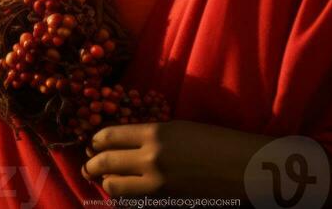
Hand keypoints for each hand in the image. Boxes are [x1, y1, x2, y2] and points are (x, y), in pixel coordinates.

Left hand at [81, 119, 268, 198]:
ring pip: (114, 186)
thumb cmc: (218, 141)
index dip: (96, 140)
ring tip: (104, 180)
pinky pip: (133, 200)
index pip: (110, 135)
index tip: (91, 142)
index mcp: (156, 131)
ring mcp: (156, 183)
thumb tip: (130, 143)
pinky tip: (127, 191)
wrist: (244, 168)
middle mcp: (150, 156)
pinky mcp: (164, 202)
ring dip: (107, 182)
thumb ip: (154, 136)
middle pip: (105, 161)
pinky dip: (125, 195)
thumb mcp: (181, 129)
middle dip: (92, 163)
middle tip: (88, 165)